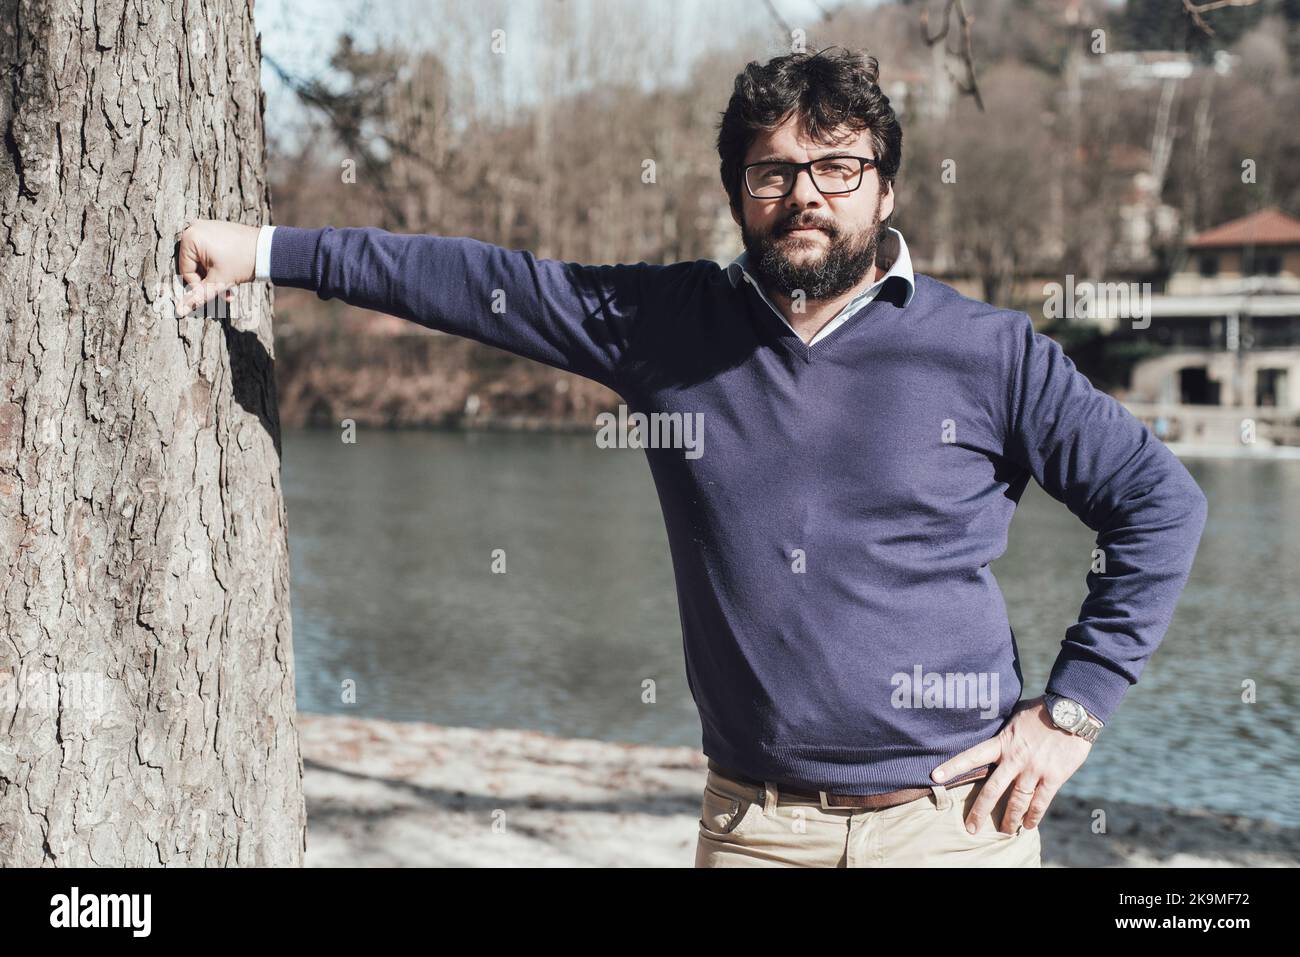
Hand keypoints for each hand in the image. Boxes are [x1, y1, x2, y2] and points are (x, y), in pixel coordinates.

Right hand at [175, 220, 259, 316]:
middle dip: (210, 282)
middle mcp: (194, 228)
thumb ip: (197, 296)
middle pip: (195, 265)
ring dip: (216, 277)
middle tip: (226, 293)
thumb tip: (179, 311)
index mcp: (190, 237)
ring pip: (204, 260)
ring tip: (231, 288)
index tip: (216, 290)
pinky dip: (219, 265)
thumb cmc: (242, 263)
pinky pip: (211, 251)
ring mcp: (207, 227)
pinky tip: (233, 275)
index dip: (199, 286)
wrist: (268, 250)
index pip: (185, 270)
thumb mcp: (218, 282)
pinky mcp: (218, 229)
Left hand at [929, 694, 1092, 833]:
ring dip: (1010, 819)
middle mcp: (1015, 758)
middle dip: (980, 811)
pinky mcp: (1054, 777)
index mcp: (1002, 742)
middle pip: (992, 790)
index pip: (972, 756)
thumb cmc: (1041, 710)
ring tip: (1005, 831)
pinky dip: (1034, 816)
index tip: (935, 777)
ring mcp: (1034, 769)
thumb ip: (1003, 731)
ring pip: (1017, 801)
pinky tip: (1028, 825)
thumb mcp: (1014, 716)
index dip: (953, 766)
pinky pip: (1041, 802)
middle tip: (971, 828)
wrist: (1072, 711)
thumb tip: (990, 731)